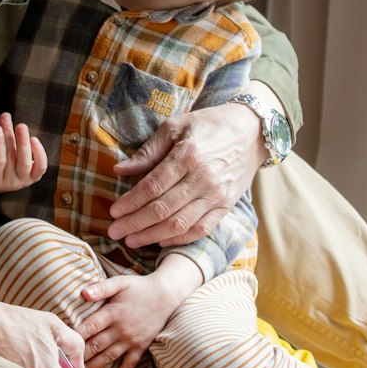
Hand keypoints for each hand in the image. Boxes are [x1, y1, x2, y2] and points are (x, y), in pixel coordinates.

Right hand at [0, 113, 47, 193]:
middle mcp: (10, 182)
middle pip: (13, 159)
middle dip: (12, 138)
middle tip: (11, 122)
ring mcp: (24, 180)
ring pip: (26, 162)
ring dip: (24, 142)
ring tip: (21, 127)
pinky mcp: (34, 176)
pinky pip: (40, 167)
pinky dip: (40, 153)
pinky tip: (33, 139)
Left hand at [75, 261, 202, 367]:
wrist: (166, 295)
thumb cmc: (139, 288)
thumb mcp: (120, 282)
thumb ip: (101, 288)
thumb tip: (83, 293)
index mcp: (113, 313)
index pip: (90, 327)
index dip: (75, 336)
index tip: (62, 344)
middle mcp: (121, 329)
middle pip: (96, 345)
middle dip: (79, 356)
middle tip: (64, 365)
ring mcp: (131, 340)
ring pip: (108, 357)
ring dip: (93, 367)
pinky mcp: (141, 347)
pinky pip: (129, 365)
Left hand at [106, 102, 264, 247]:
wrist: (252, 131)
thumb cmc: (210, 125)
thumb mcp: (176, 126)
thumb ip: (148, 151)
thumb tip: (120, 170)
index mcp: (188, 156)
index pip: (152, 187)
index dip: (130, 203)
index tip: (114, 212)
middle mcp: (203, 179)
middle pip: (162, 209)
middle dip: (134, 224)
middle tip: (115, 232)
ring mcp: (216, 195)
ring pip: (179, 224)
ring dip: (152, 236)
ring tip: (132, 241)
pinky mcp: (226, 206)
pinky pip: (201, 229)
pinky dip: (180, 239)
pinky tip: (161, 241)